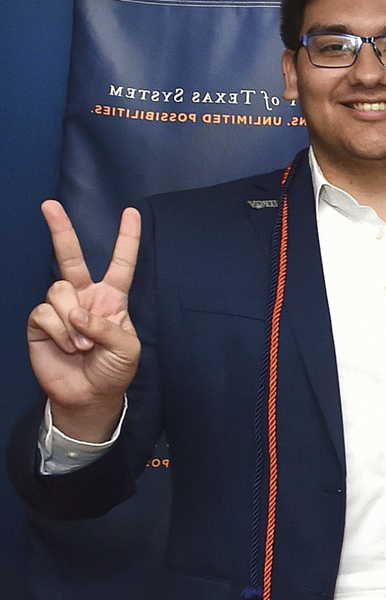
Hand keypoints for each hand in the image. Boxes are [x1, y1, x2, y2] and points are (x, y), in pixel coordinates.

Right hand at [27, 201, 141, 441]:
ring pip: (59, 291)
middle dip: (60, 230)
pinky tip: (67, 346)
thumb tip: (77, 313)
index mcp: (112, 299)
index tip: (131, 212)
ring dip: (73, 321)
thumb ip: (107, 327)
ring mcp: (60, 308)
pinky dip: (60, 332)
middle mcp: (84, 297)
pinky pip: (46, 313)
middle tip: (49, 205)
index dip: (126, 239)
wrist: (89, 394)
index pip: (121, 264)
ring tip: (82, 345)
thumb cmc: (113, 370)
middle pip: (70, 257)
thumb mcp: (126, 349)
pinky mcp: (40, 322)